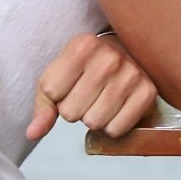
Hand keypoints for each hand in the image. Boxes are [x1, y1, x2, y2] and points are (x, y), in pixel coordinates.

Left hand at [26, 29, 159, 140]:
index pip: (52, 92)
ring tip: (102, 99)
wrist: (128, 52)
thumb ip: (44, 105)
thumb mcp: (59, 75)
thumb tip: (32, 134)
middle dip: (76, 109)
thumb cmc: (87, 67)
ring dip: (94, 118)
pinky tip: (117, 107)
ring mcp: (132, 74)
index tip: (72, 83)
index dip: (58, 95)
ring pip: (94, 123)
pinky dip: (113, 125)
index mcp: (83, 45)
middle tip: (89, 93)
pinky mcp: (148, 92)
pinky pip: (117, 130)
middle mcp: (110, 57)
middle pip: (72, 113)